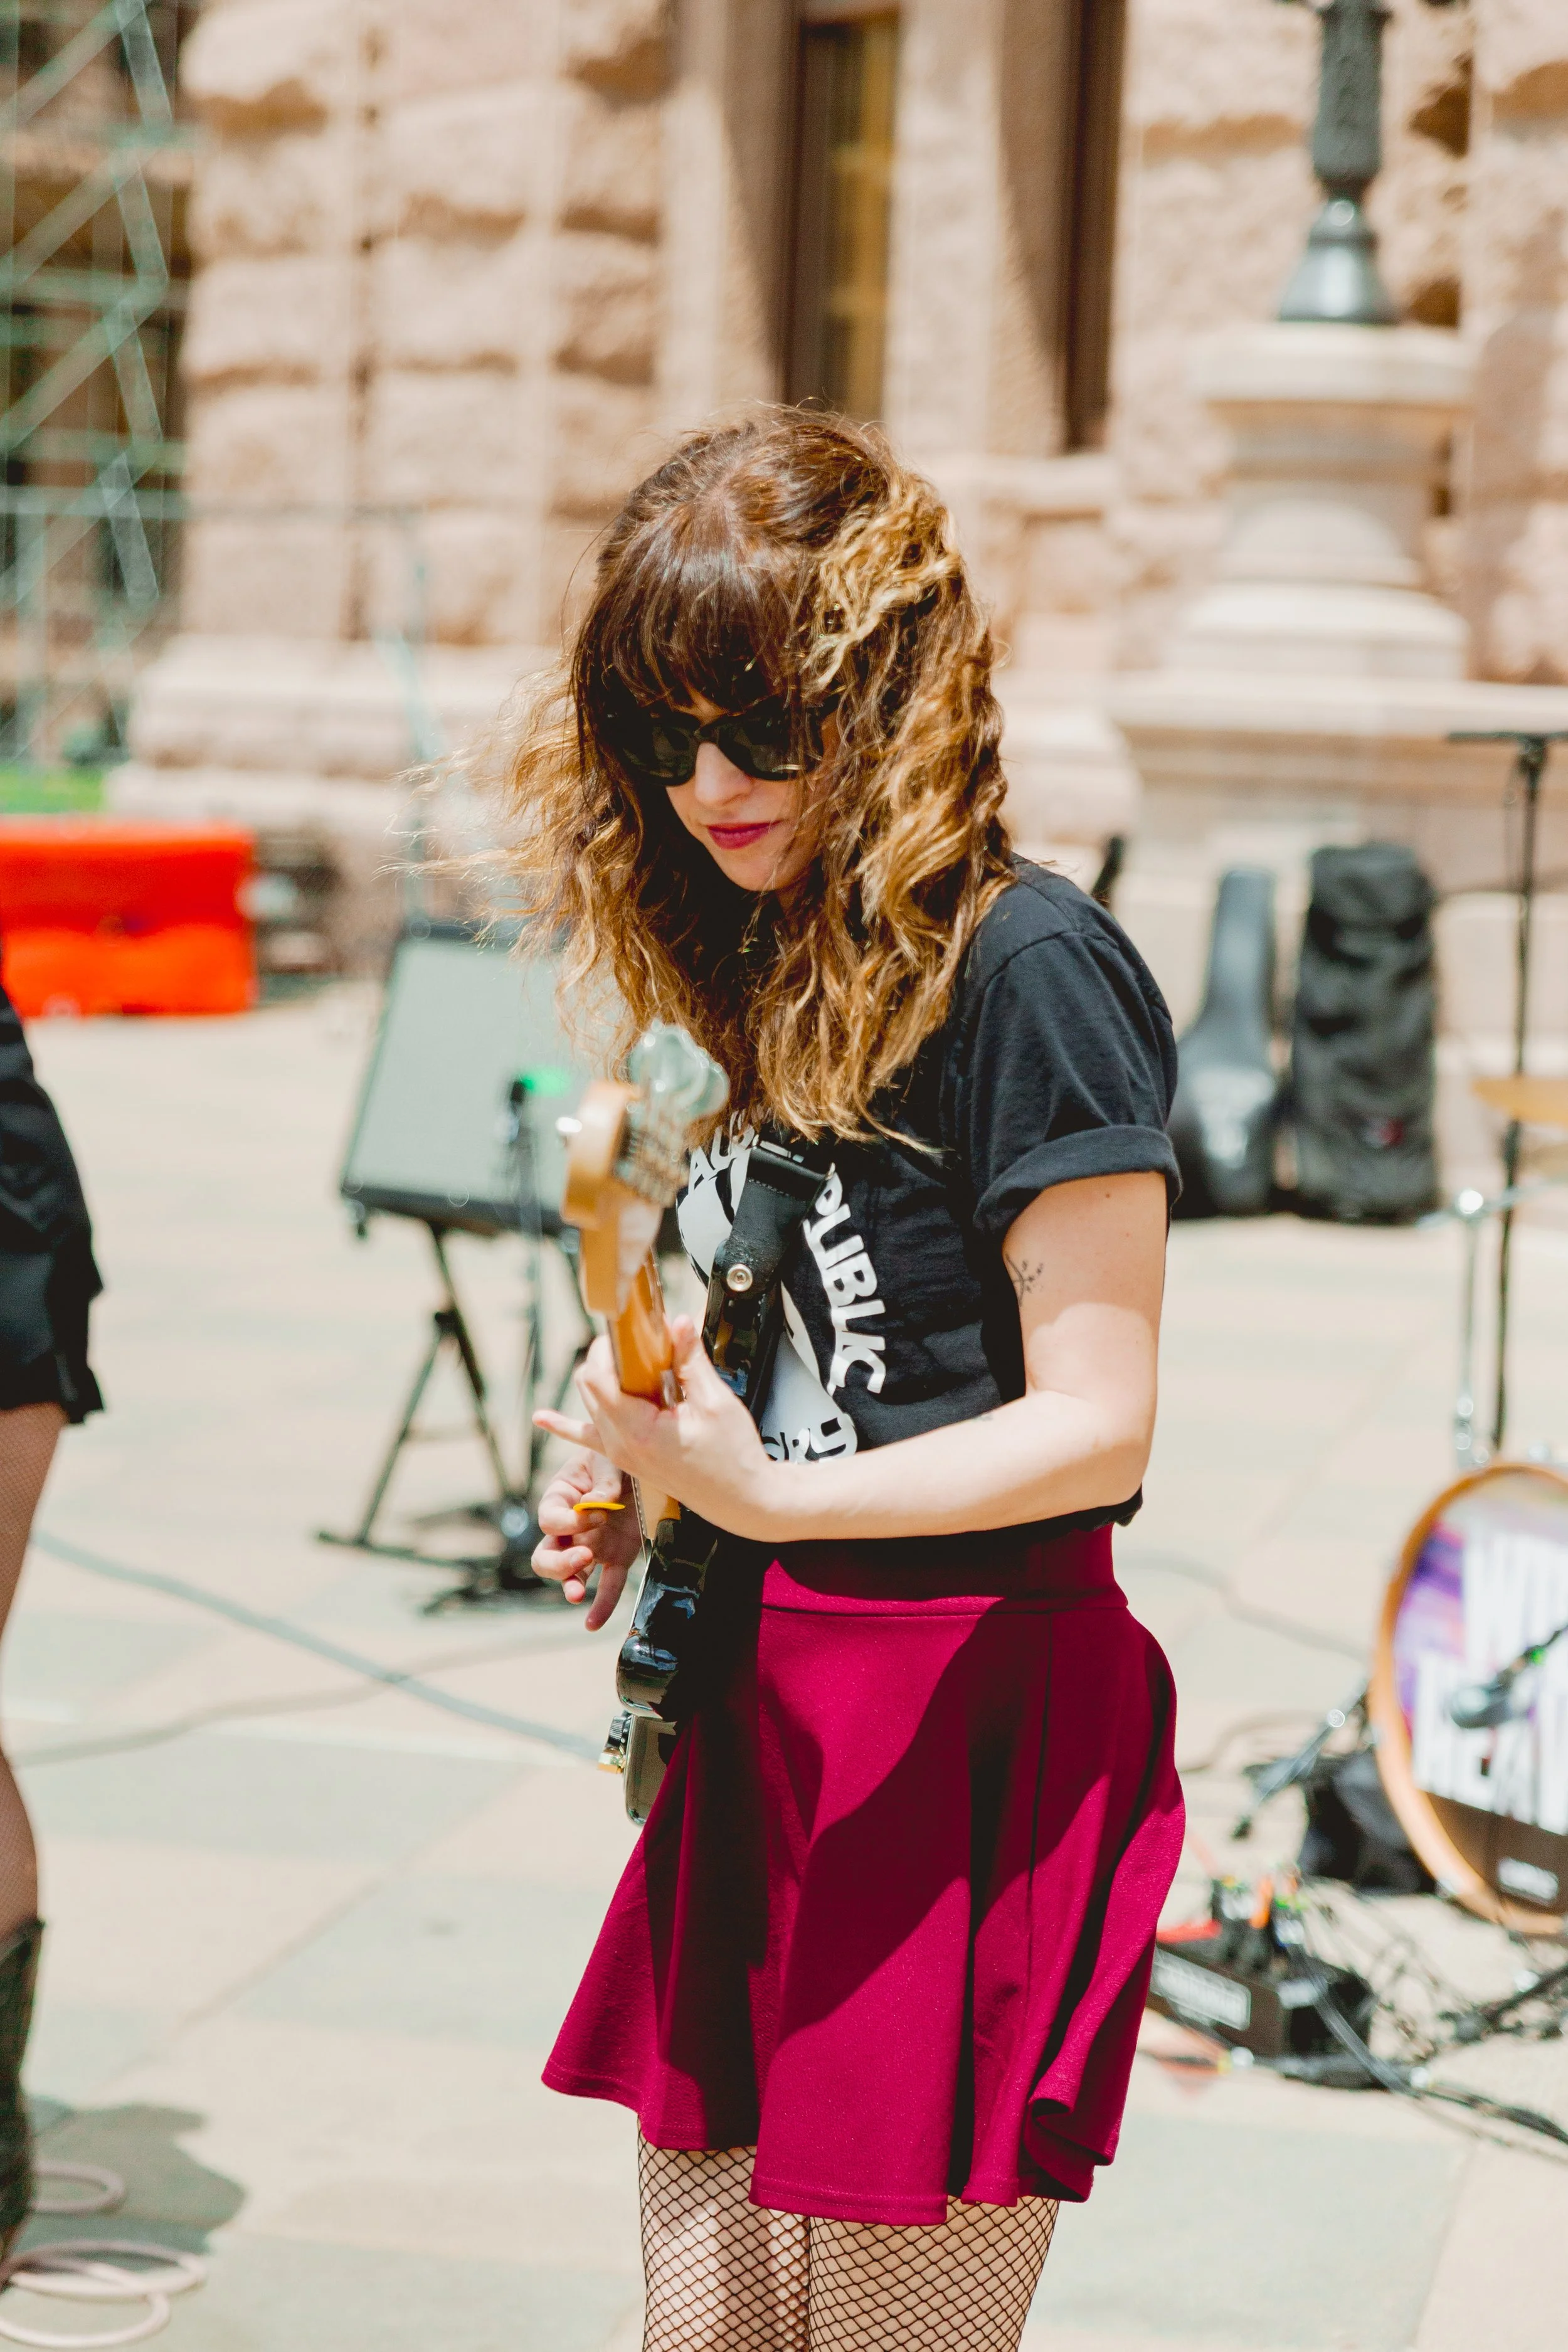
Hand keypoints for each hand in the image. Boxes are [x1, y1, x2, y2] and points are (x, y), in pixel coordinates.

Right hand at [531, 1449, 640, 1629]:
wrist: (645, 1461)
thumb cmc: (617, 1455)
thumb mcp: (608, 1458)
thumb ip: (603, 1479)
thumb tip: (595, 1504)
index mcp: (560, 1497)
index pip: (549, 1519)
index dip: (569, 1522)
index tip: (598, 1511)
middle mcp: (570, 1527)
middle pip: (546, 1555)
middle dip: (560, 1561)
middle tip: (583, 1555)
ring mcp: (591, 1545)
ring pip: (569, 1575)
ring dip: (569, 1584)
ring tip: (577, 1594)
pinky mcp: (616, 1556)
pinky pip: (607, 1586)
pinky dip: (601, 1606)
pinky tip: (593, 1624)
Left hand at [533, 1317, 790, 1544]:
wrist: (741, 1500)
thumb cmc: (732, 1459)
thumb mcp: (715, 1403)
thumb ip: (690, 1360)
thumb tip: (679, 1323)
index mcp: (638, 1430)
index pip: (599, 1376)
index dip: (608, 1347)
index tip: (630, 1329)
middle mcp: (620, 1444)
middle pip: (588, 1385)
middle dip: (606, 1356)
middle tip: (637, 1340)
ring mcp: (619, 1453)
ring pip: (589, 1403)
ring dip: (602, 1377)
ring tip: (629, 1360)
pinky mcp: (626, 1457)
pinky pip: (587, 1438)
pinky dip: (565, 1426)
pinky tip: (544, 1417)